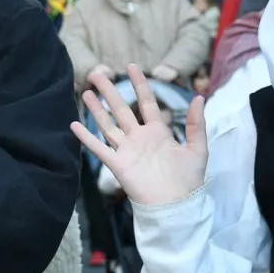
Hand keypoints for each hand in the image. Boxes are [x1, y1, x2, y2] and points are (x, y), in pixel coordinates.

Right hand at [71, 65, 207, 206]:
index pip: (146, 102)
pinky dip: (87, 138)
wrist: (176, 205)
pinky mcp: (118, 164)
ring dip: (97, 109)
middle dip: (110, 91)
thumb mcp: (198, 149)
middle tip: (97, 73)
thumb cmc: (188, 180)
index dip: (139, 85)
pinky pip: (99, 148)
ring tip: (86, 92)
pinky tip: (75, 125)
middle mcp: (139, 138)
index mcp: (158, 132)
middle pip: (121, 109)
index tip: (131, 67)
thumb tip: (198, 96)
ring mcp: (127, 150)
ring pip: (108, 124)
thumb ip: (197, 123)